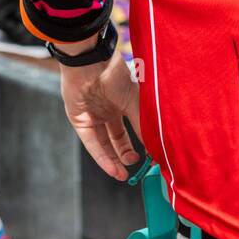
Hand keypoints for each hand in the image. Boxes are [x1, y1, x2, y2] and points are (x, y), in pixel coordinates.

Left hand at [60, 45, 141, 180]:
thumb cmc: (115, 76)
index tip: (152, 158)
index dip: (142, 143)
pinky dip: (102, 158)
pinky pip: (92, 144)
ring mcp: (93, 116)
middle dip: (126, 154)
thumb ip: (144, 126)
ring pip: (104, 144)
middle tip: (136, 165)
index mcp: (123, 102)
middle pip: (117, 138)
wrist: (90, 63)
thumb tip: (158, 148)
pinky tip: (113, 169)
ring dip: (113, 160)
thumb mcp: (134, 103)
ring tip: (124, 175)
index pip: (133, 128)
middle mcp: (108, 110)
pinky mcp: (80, 121)